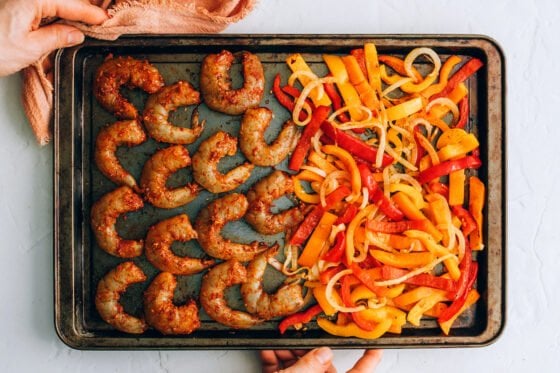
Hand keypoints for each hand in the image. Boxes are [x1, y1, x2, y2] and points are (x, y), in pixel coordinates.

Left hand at [0, 0, 107, 75]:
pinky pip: (39, 7)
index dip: (90, 14)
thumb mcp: (30, 48)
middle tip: (100, 19)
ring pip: (51, 3)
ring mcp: (18, 2)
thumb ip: (57, 37)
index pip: (70, 4)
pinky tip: (61, 24)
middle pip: (62, 0)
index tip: (105, 21)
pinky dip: (53, 14)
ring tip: (85, 23)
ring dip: (67, 12)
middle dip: (81, 9)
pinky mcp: (11, 8)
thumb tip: (74, 34)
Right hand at [260, 348, 382, 372]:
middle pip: (322, 370)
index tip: (374, 348)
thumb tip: (324, 353)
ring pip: (301, 370)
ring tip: (278, 346)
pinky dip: (277, 363)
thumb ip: (310, 366)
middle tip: (298, 339)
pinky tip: (269, 353)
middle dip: (306, 351)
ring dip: (289, 355)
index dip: (368, 362)